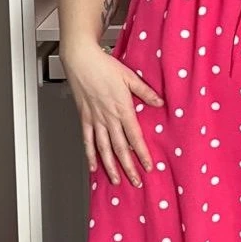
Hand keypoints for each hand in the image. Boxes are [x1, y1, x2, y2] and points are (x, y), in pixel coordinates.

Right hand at [61, 42, 163, 186]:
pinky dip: (90, 155)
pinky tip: (93, 167)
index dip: (142, 153)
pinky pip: (87, 140)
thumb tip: (159, 103)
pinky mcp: (84, 117)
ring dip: (110, 166)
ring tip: (116, 180)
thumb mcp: (130, 77)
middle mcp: (108, 117)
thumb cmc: (104, 66)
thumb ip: (145, 92)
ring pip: (103, 148)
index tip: (148, 166)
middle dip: (128, 167)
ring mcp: (95, 119)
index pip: (134, 137)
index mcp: (122, 108)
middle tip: (135, 181)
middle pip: (119, 148)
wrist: (81, 59)